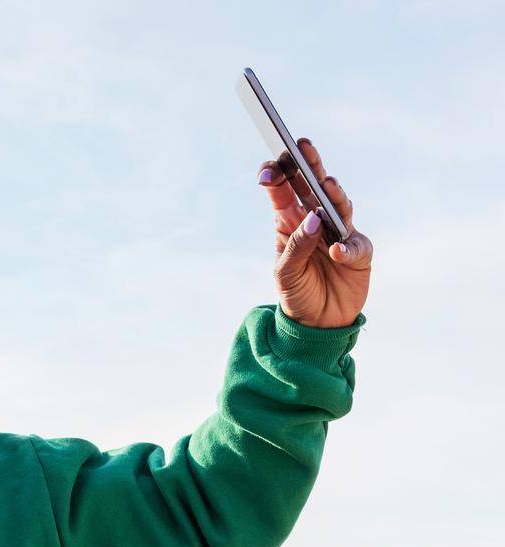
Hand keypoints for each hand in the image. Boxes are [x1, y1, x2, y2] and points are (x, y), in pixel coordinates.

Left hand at [260, 137, 372, 328]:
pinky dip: (346, 248)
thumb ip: (295, 247)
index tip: (267, 171)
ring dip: (334, 196)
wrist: (319, 321)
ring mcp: (340, 232)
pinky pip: (354, 245)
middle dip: (308, 164)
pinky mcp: (359, 251)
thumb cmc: (296, 292)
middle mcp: (316, 220)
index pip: (282, 192)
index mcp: (290, 221)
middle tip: (302, 145)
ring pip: (340, 206)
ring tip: (328, 186)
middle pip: (313, 186)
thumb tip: (313, 220)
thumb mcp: (286, 273)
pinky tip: (337, 251)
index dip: (276, 177)